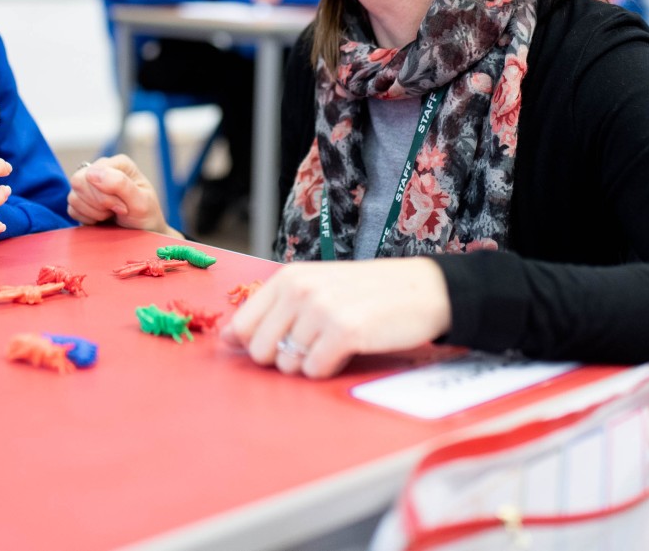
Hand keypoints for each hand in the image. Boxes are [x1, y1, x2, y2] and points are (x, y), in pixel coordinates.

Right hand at [67, 155, 180, 236]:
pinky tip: (102, 219)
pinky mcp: (82, 200)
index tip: (123, 208)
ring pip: (73, 196)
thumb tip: (92, 173)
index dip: (104, 195)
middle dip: (98, 204)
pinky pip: (71, 209)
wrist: (143, 234)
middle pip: (78, 181)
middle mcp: (102, 169)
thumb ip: (119, 183)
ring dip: (94, 212)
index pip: (92, 173)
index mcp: (118, 163)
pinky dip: (87, 218)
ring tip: (110, 215)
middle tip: (117, 211)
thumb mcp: (141, 201)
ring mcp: (89, 185)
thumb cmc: (146, 216)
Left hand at [221, 259, 451, 378]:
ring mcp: (322, 310)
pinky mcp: (345, 331)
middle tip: (311, 346)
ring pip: (287, 364)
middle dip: (281, 359)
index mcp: (289, 278)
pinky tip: (345, 352)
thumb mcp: (317, 288)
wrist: (422, 289)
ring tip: (332, 345)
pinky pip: (314, 370)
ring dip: (308, 364)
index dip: (253, 345)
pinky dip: (327, 370)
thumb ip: (274, 310)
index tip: (275, 346)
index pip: (241, 325)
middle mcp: (301, 290)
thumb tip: (226, 339)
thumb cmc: (367, 292)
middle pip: (260, 350)